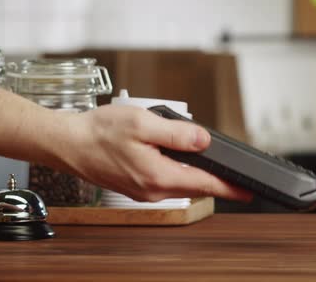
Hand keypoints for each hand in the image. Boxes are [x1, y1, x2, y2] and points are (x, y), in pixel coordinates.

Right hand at [58, 104, 252, 202]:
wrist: (67, 143)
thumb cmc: (98, 133)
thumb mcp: (143, 123)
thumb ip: (177, 133)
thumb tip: (204, 140)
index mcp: (158, 176)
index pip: (204, 184)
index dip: (229, 187)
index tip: (248, 192)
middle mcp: (152, 190)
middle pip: (194, 186)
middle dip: (215, 180)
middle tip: (233, 174)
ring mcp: (143, 191)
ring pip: (180, 184)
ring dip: (194, 174)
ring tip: (204, 160)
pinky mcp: (136, 187)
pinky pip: (165, 181)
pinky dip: (177, 172)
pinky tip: (174, 158)